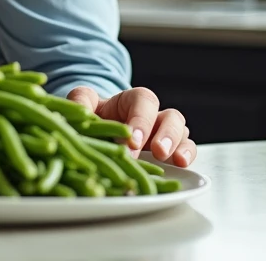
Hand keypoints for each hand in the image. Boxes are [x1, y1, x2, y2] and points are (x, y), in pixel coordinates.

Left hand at [66, 86, 195, 167]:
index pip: (143, 101)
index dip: (141, 120)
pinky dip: (187, 155)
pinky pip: (186, 149)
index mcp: (132, 100)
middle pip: (169, 116)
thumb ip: (80, 101)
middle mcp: (152, 115)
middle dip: (165, 134)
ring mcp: (163, 133)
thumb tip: (78, 111)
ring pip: (182, 132)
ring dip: (178, 145)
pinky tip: (181, 165)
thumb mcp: (84, 103)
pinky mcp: (169, 151)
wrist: (98, 131)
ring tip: (170, 159)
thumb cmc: (93, 115)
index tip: (132, 142)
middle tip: (157, 152)